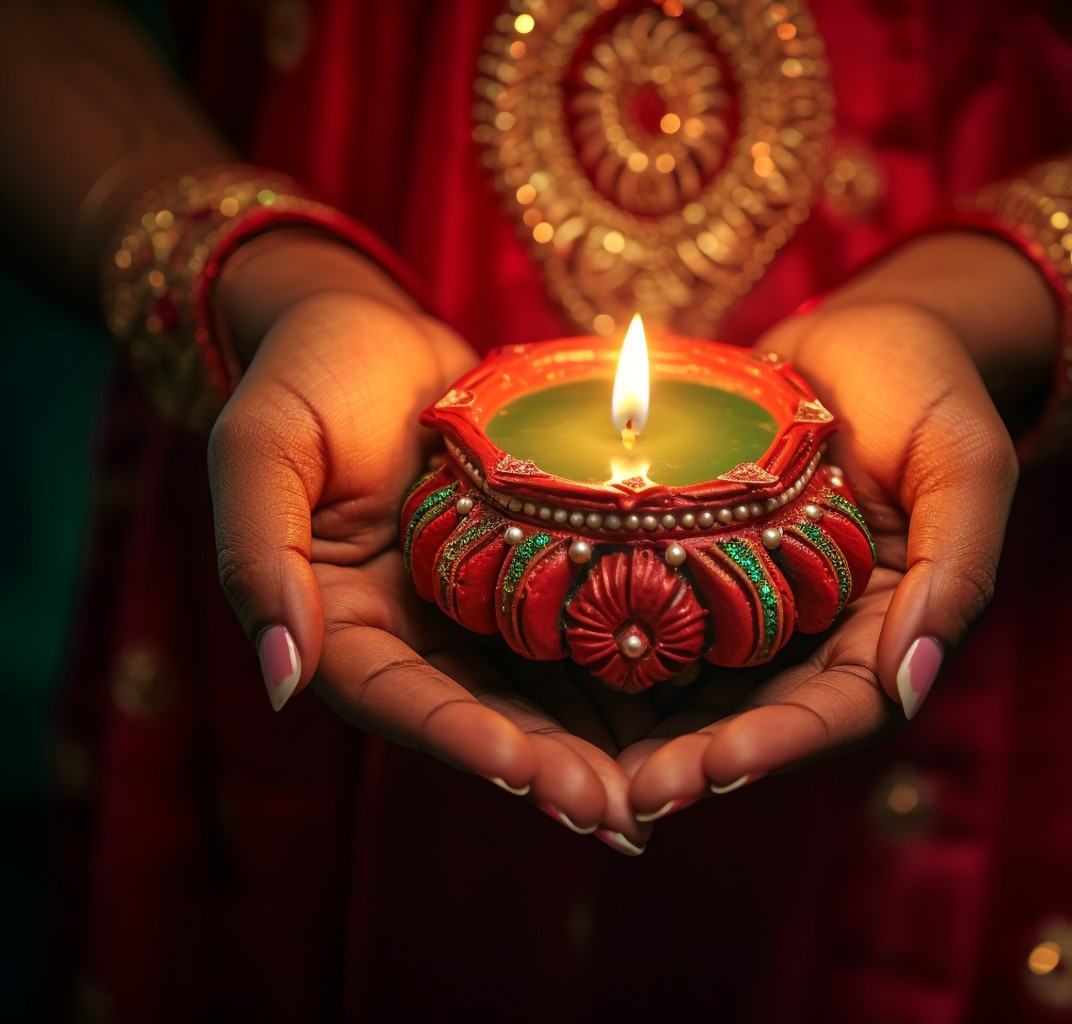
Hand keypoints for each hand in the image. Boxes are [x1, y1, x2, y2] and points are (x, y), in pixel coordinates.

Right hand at [208, 288, 648, 849]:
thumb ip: (258, 557)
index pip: (398, 700)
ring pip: (540, 691)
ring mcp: (477, 608)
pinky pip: (579, 629)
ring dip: (599, 742)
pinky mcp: (533, 574)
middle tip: (621, 812)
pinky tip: (685, 704)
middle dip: (550, 767)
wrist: (379, 329)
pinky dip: (624, 668)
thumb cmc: (310, 373)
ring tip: (666, 786)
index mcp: (341, 622)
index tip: (525, 770)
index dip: (459, 738)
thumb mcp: (263, 447)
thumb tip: (280, 679)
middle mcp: (415, 633)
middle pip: (481, 716)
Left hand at [623, 301, 1018, 816]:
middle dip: (701, 759)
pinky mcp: (702, 565)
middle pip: (763, 716)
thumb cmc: (928, 388)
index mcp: (893, 626)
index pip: (843, 710)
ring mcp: (757, 603)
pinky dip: (624, 650)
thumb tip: (915, 684)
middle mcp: (820, 632)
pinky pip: (664, 617)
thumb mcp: (967, 467)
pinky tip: (568, 671)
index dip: (782, 744)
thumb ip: (956, 574)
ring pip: (704, 685)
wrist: (858, 336)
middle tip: (633, 792)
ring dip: (652, 729)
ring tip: (591, 763)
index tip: (717, 767)